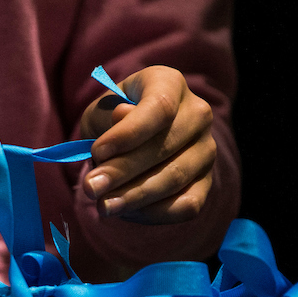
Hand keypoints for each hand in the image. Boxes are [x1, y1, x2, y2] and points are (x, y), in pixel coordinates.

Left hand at [80, 65, 215, 223]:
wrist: (131, 140)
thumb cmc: (111, 120)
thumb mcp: (99, 111)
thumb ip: (106, 116)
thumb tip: (121, 118)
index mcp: (169, 84)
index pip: (159, 108)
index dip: (128, 133)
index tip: (97, 151)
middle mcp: (197, 114)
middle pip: (164, 148)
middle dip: (122, 172)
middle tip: (91, 188)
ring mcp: (206, 149)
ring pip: (175, 178)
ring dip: (135, 196)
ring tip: (103, 206)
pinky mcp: (206, 182)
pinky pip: (187, 204)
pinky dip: (155, 213)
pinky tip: (126, 212)